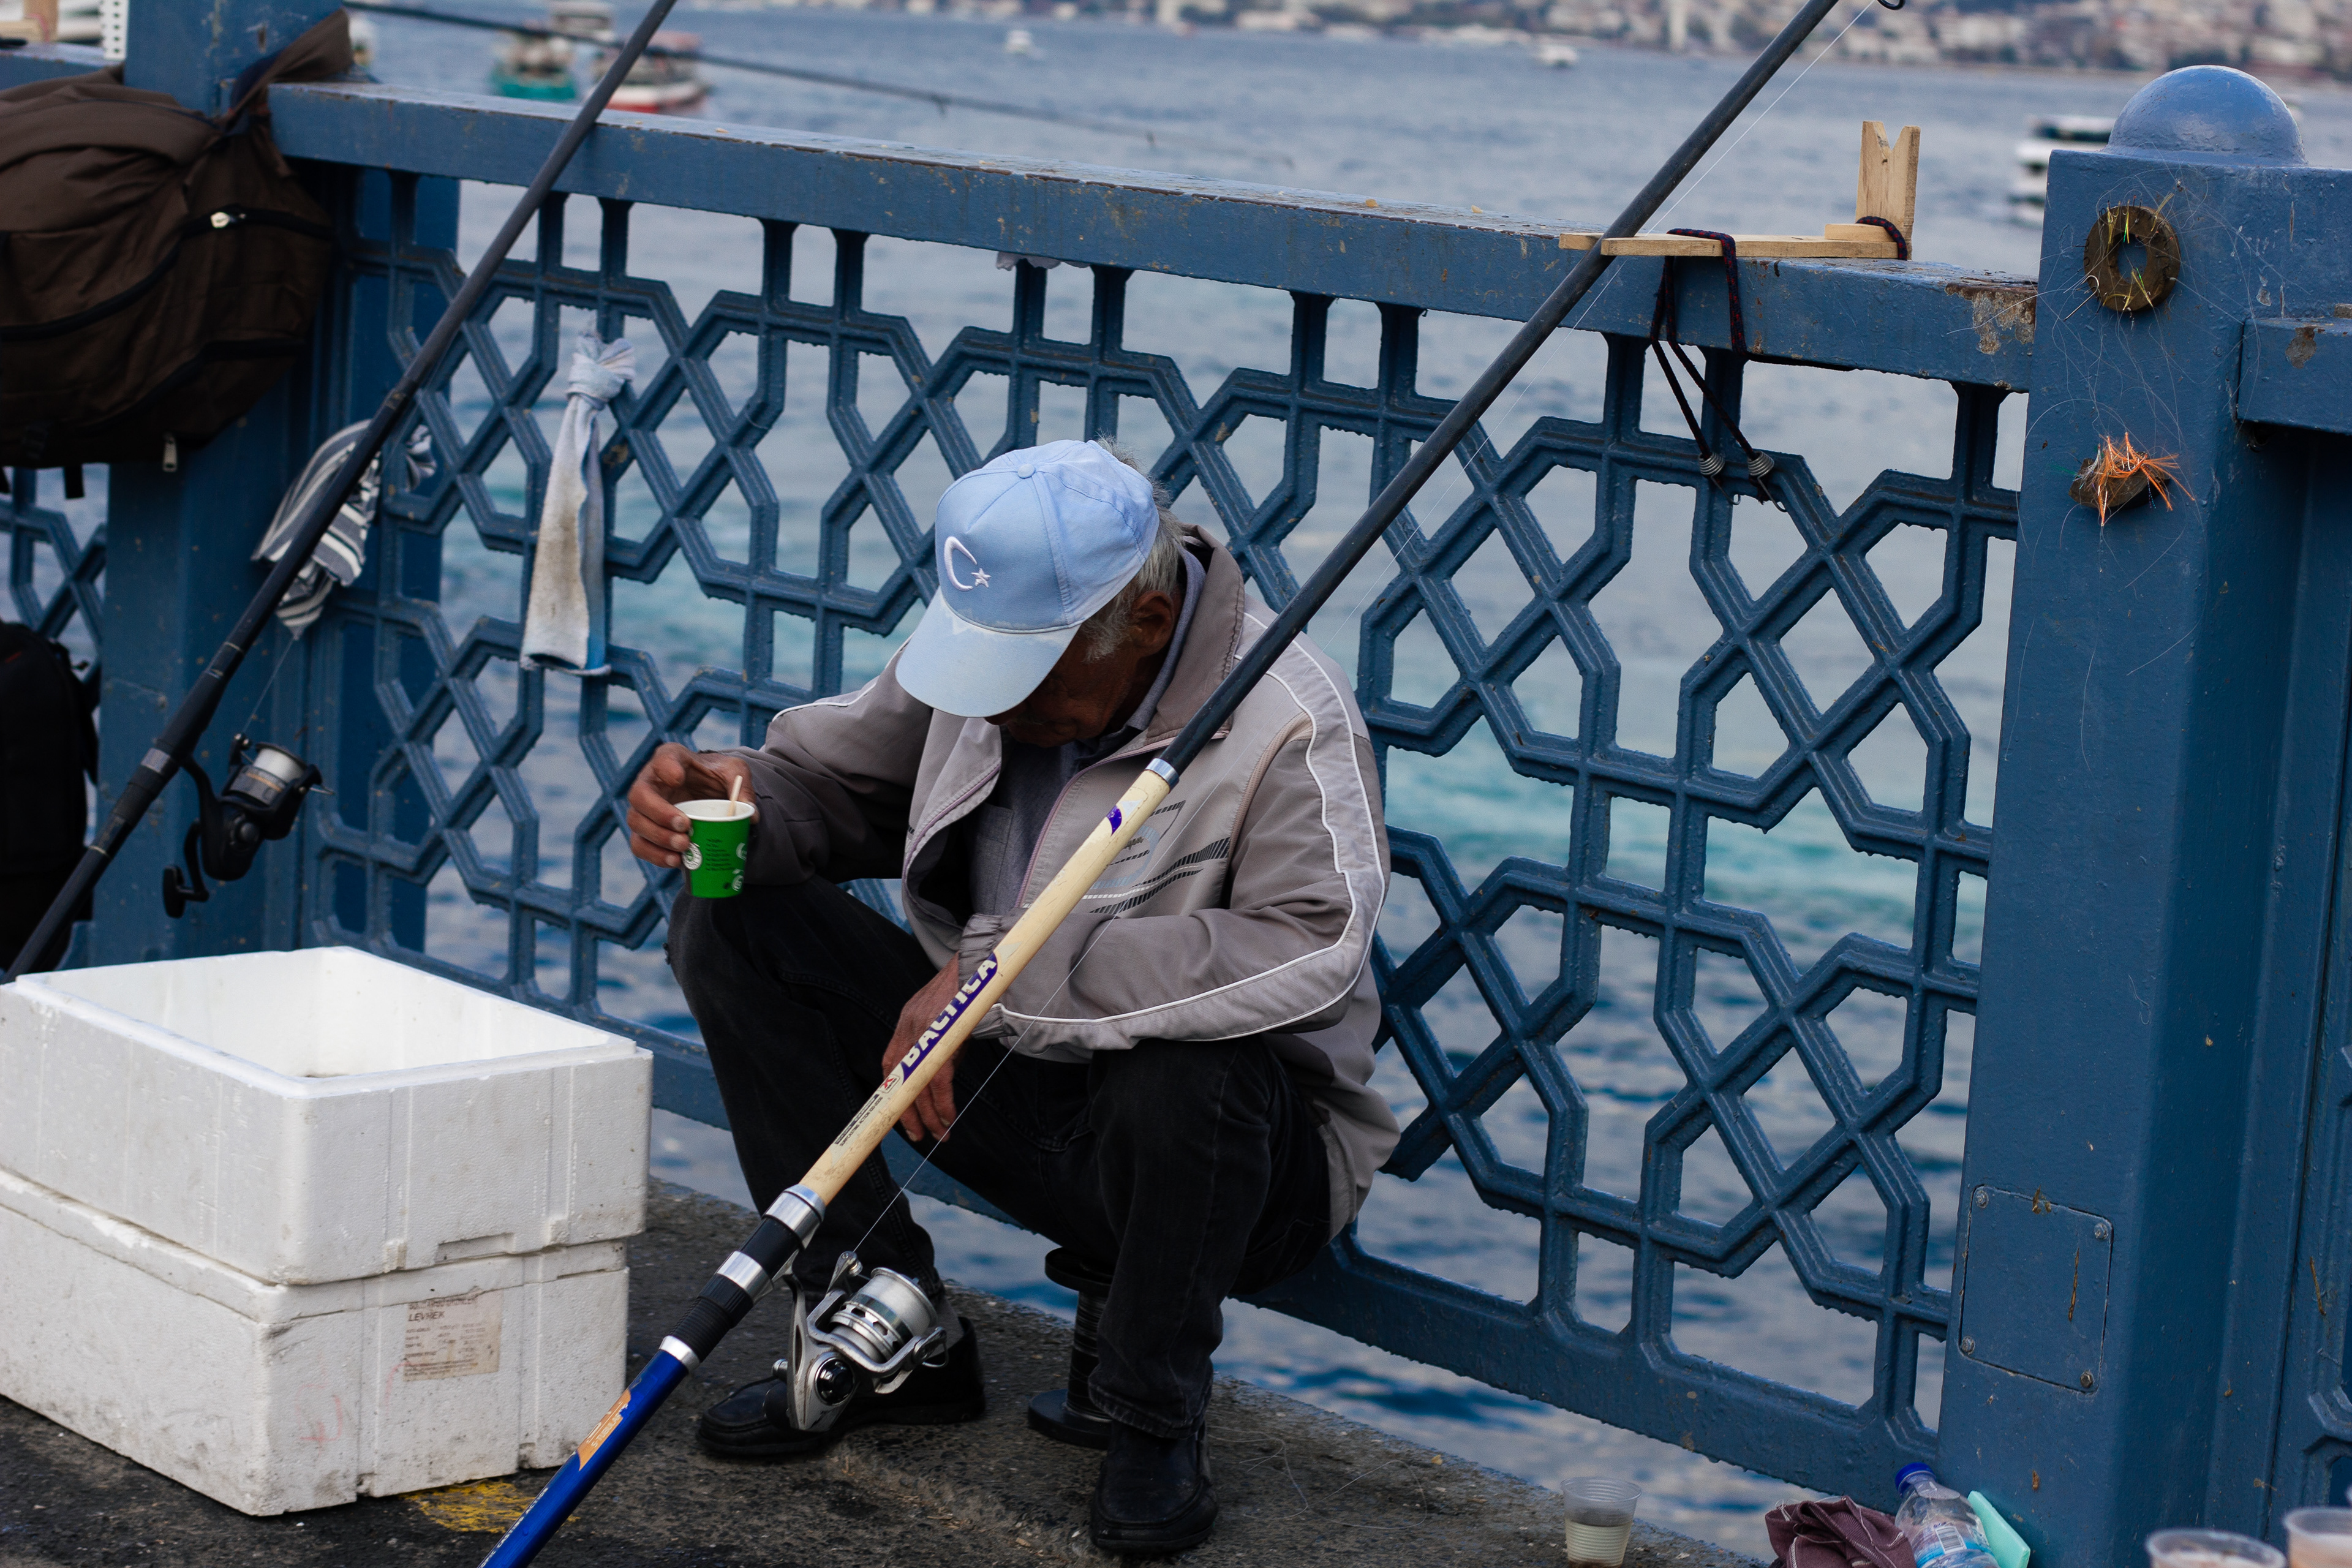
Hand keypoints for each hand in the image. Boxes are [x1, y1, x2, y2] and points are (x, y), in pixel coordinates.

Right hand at [626, 742, 751, 868]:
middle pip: (639, 795)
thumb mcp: (734, 771)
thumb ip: (742, 786)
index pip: (663, 757)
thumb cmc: (716, 776)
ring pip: (636, 822)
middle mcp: (651, 782)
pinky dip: (654, 855)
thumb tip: (750, 815)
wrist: (707, 793)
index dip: (666, 769)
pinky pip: (639, 844)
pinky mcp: (646, 830)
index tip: (678, 779)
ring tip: (683, 846)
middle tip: (685, 826)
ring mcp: (644, 808)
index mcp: (672, 759)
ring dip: (658, 838)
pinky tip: (675, 860)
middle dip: (660, 814)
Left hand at [883, 958, 964, 1142]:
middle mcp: (909, 1028)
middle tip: (919, 1136)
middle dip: (908, 1113)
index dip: (894, 1094)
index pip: (890, 1065)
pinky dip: (943, 1103)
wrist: (981, 963)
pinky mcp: (942, 1035)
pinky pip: (939, 1079)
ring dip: (929, 1114)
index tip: (901, 1117)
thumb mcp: (947, 1019)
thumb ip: (940, 1046)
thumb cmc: (968, 992)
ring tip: (940, 1134)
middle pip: (901, 1080)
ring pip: (920, 1084)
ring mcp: (924, 1031)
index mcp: (907, 1023)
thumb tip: (941, 1080)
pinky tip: (948, 1117)